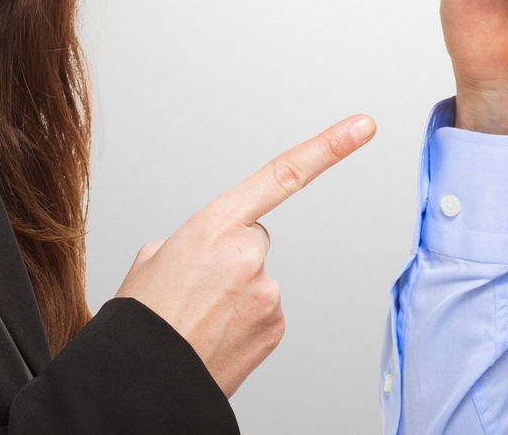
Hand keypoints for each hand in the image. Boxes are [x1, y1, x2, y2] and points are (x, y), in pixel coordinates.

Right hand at [113, 114, 375, 396]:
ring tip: (199, 317)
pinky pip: (264, 311)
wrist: (146, 379)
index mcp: (214, 226)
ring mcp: (267, 291)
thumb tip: (208, 248)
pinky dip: (243, 321)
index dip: (328, 147)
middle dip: (230, 258)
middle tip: (196, 289)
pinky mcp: (277, 324)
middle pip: (253, 239)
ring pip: (257, 279)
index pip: (281, 176)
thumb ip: (191, 239)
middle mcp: (248, 253)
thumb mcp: (152, 259)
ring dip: (234, 295)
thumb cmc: (144, 319)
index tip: (362, 127)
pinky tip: (216, 334)